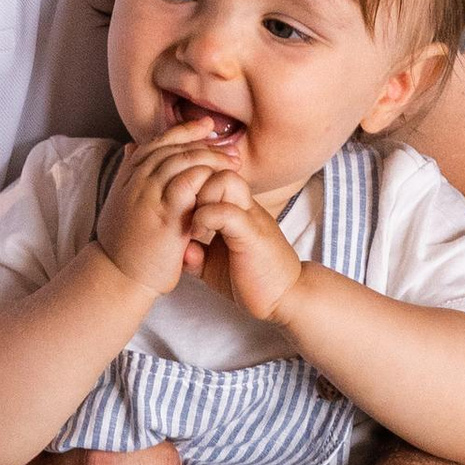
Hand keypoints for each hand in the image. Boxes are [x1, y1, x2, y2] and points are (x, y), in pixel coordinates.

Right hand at [93, 129, 225, 298]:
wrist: (118, 278)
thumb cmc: (124, 247)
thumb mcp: (121, 202)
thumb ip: (129, 176)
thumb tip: (130, 147)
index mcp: (128, 178)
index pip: (157, 142)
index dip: (184, 131)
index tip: (206, 126)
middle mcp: (135, 181)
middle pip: (172, 147)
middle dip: (204, 143)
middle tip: (230, 148)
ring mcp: (147, 196)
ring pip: (181, 160)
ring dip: (211, 158)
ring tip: (232, 164)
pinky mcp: (163, 215)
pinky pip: (186, 183)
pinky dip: (204, 177)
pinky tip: (220, 181)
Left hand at [186, 167, 302, 324]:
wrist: (287, 298)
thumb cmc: (252, 281)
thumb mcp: (214, 266)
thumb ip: (195, 255)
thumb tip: (178, 249)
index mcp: (236, 208)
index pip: (214, 172)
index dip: (192, 179)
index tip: (176, 202)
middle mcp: (245, 206)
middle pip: (219, 166)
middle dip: (195, 180)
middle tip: (182, 206)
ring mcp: (251, 217)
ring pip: (225, 179)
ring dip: (201, 195)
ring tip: (190, 220)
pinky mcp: (252, 235)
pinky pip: (227, 212)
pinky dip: (205, 217)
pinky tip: (196, 234)